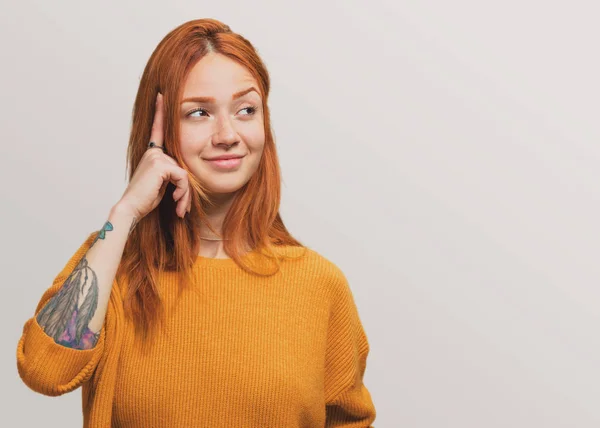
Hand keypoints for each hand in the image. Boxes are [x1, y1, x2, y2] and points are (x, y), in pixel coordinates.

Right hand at [117, 92, 191, 219]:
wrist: (131, 209)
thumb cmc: (145, 200)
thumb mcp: (161, 184)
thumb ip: (171, 174)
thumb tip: (184, 175)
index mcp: (152, 154)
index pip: (158, 131)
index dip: (160, 113)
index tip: (161, 95)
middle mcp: (153, 152)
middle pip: (182, 167)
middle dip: (186, 190)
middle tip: (182, 207)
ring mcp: (156, 156)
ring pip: (184, 174)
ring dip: (185, 194)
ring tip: (180, 208)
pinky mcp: (160, 164)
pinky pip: (183, 177)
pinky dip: (183, 192)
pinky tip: (176, 203)